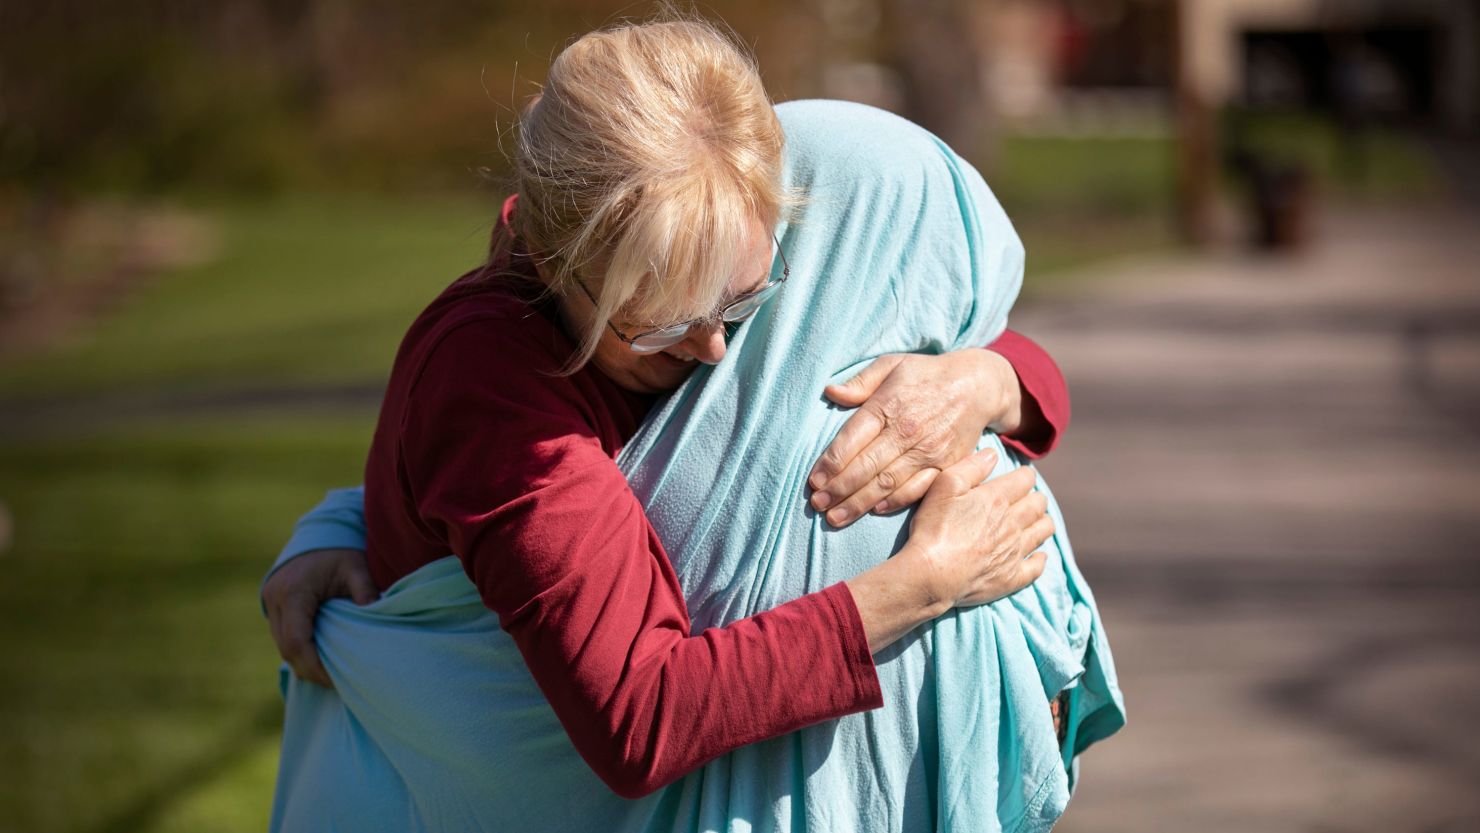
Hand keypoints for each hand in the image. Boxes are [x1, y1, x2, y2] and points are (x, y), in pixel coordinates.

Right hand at [263, 548, 377, 688]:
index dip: (314, 665)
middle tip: (339, 684)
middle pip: (286, 649)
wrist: (319, 532)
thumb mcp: (357, 568)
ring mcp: (269, 602)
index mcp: (293, 592)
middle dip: (311, 669)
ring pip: (282, 646)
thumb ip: (366, 593)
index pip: (296, 641)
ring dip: (305, 662)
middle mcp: (274, 599)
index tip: (337, 680)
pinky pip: (283, 637)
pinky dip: (301, 651)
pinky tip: (322, 659)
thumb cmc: (340, 551)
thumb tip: (377, 620)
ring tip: (333, 675)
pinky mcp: (271, 606)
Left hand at [809, 350, 1023, 526]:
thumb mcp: (891, 365)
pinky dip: (895, 502)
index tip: (813, 481)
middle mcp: (907, 431)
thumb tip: (830, 392)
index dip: (829, 464)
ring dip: (858, 503)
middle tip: (817, 505)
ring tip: (835, 517)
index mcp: (888, 405)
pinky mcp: (945, 465)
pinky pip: (917, 489)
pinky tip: (874, 510)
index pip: (850, 439)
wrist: (977, 386)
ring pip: (887, 484)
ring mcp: (927, 451)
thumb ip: (860, 382)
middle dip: (837, 490)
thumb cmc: (926, 375)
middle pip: (865, 467)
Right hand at [903, 449, 1049, 608]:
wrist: (932, 574)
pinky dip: (1040, 559)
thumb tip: (993, 454)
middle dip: (1036, 497)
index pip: (1025, 479)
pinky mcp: (1012, 577)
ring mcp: (1014, 551)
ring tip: (1038, 521)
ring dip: (1043, 523)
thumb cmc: (934, 528)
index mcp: (997, 498)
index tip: (1021, 475)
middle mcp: (1012, 523)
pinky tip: (1038, 556)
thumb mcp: (944, 486)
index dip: (1025, 474)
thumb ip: (970, 467)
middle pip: (1038, 504)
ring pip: (1042, 532)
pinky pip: (1036, 567)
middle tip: (1030, 497)